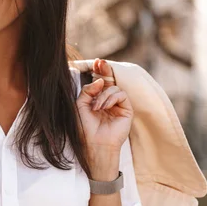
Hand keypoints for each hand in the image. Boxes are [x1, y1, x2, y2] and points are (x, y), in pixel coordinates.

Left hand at [76, 59, 132, 173]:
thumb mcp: (80, 106)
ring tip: (96, 107)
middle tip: (100, 62)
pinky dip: (111, 98)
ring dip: (103, 95)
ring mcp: (118, 105)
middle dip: (104, 70)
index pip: (99, 83)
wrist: (94, 144)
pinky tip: (104, 107)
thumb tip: (99, 80)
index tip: (96, 62)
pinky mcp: (126, 110)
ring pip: (114, 88)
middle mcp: (108, 101)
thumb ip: (87, 91)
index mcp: (96, 100)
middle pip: (109, 81)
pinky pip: (121, 95)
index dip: (98, 72)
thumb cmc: (85, 128)